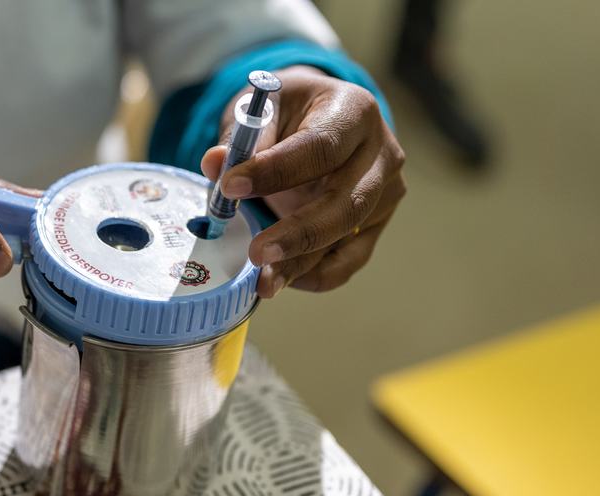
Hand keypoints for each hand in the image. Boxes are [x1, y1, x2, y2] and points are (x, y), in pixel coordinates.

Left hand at [201, 66, 406, 297]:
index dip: (275, 170)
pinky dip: (315, 274)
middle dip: (297, 232)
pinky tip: (282, 278)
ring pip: (347, 235)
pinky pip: (350, 259)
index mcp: (355, 112)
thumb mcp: (263, 109)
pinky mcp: (377, 223)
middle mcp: (382, 153)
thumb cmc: (289, 114)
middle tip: (256, 253)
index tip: (230, 188)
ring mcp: (385, 192)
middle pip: (346, 202)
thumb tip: (214, 164)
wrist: (319, 121)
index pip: (320, 146)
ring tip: (263, 281)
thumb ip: (241, 138)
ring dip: (302, 262)